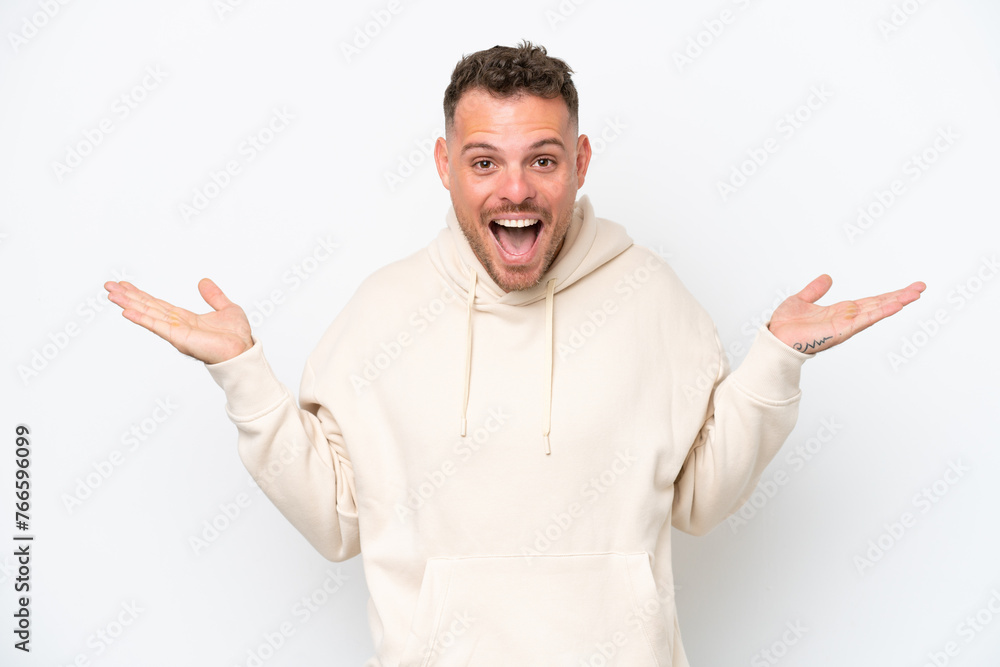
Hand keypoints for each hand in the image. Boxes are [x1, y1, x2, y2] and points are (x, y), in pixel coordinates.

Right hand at [105, 278, 253, 363]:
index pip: (158, 304)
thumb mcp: (227, 308)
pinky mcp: (179, 338)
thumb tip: (203, 282)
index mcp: (185, 318)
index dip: (141, 294)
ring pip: (148, 314)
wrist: (244, 352)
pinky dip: (142, 318)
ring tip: (111, 294)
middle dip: (128, 296)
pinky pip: (157, 326)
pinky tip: (126, 312)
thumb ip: (214, 296)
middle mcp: (177, 325)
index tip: (125, 285)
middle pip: (147, 307)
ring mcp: (176, 332)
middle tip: (109, 285)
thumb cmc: (237, 337)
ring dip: (129, 304)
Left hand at [768, 274, 925, 353]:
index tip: (908, 288)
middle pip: (879, 305)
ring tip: (915, 293)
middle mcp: (847, 318)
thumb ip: (816, 290)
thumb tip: (827, 277)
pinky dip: (880, 312)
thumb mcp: (802, 299)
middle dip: (900, 296)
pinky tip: (896, 305)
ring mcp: (846, 325)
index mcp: (841, 311)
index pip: (871, 301)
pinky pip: (864, 320)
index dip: (889, 294)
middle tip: (921, 287)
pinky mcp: (841, 330)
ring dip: (896, 302)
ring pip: (876, 311)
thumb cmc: (785, 325)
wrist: (774, 339)